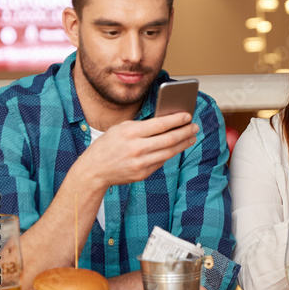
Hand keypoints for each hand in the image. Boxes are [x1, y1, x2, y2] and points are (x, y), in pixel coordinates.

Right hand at [80, 113, 199, 187]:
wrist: (93, 170)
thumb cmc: (108, 145)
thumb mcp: (121, 128)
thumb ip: (142, 125)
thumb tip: (167, 122)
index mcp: (130, 133)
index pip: (160, 124)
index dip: (177, 120)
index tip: (188, 115)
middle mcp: (136, 148)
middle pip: (169, 139)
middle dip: (185, 132)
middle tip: (195, 126)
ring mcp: (140, 163)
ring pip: (169, 152)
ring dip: (184, 144)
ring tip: (191, 137)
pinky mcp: (143, 174)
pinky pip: (161, 162)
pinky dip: (170, 153)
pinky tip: (177, 147)